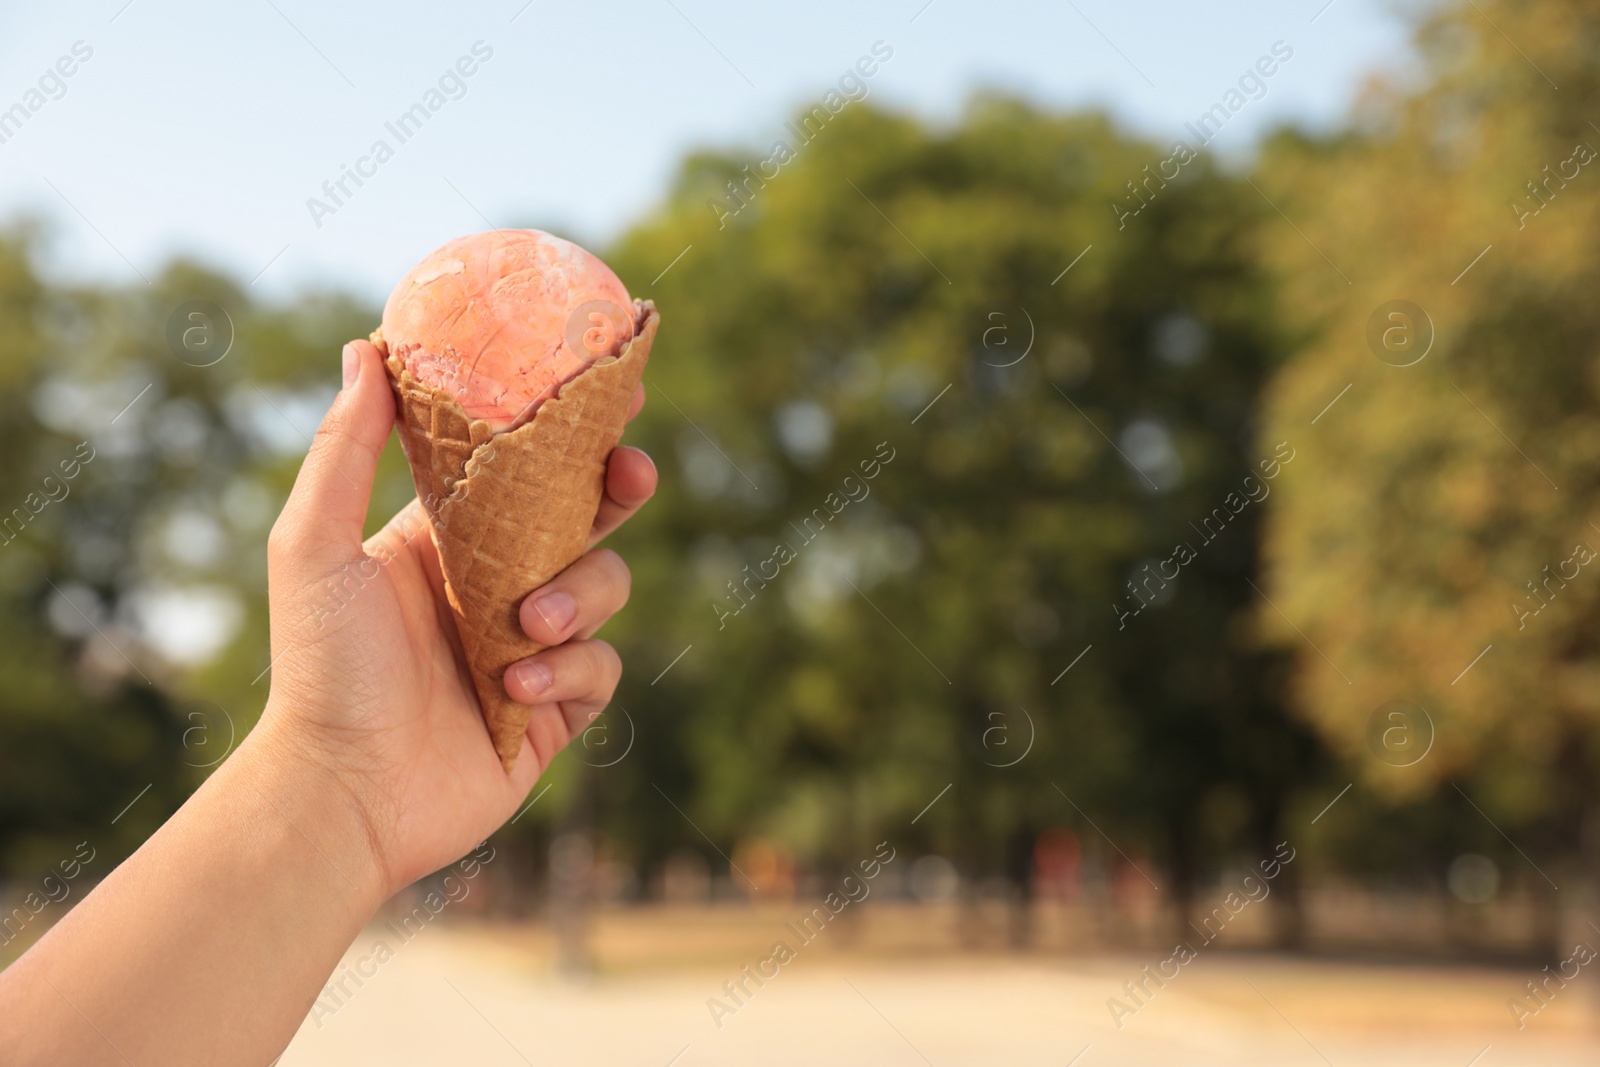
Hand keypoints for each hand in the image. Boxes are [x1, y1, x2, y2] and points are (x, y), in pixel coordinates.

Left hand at [256, 340, 654, 898]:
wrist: (343, 793)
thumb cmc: (318, 668)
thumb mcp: (316, 546)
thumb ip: (344, 449)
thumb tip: (364, 345)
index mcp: (449, 538)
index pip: (524, 466)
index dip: (569, 427)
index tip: (610, 383)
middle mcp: (497, 584)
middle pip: (588, 515)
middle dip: (619, 489)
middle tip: (629, 475)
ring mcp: (532, 646)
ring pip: (605, 588)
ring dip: (578, 598)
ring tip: (528, 627)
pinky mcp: (554, 710)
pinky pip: (600, 671)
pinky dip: (568, 673)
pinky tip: (514, 692)